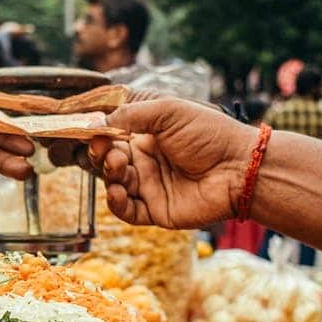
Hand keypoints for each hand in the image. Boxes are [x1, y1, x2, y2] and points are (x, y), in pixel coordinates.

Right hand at [63, 97, 257, 226]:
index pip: (108, 134)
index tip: (80, 128)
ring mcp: (148, 186)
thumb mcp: (168, 110)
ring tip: (119, 164)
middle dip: (97, 153)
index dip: (92, 133)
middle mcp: (144, 160)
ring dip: (108, 173)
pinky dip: (116, 202)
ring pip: (112, 183)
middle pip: (104, 159)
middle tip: (100, 147)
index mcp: (145, 134)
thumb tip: (96, 122)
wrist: (241, 168)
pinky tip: (119, 190)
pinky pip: (126, 210)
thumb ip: (130, 114)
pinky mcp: (155, 210)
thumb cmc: (210, 133)